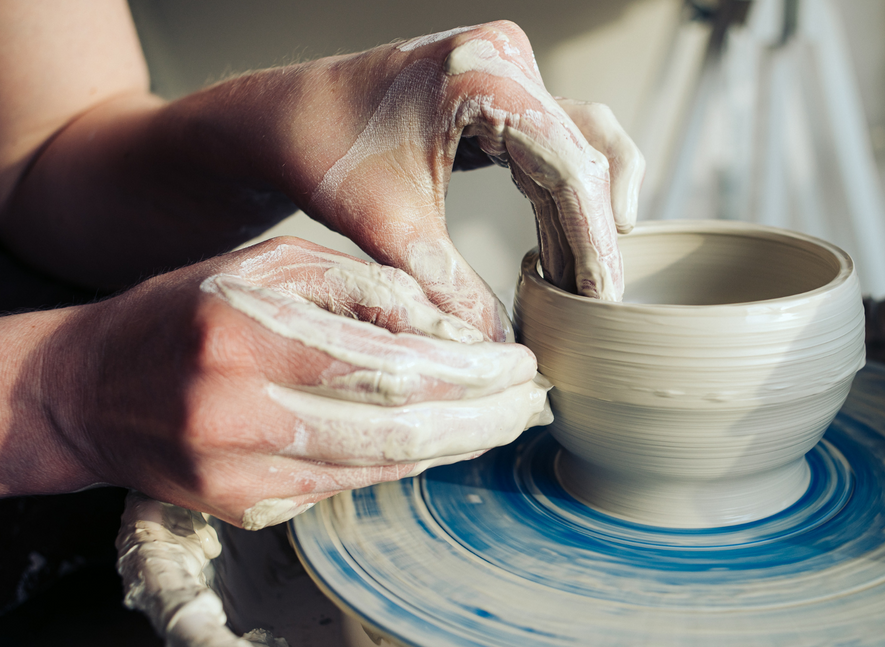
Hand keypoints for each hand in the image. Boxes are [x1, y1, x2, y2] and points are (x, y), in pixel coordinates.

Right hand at [34, 237, 550, 527]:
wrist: (88, 390)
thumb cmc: (184, 310)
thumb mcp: (270, 265)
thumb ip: (362, 290)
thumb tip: (453, 331)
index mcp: (246, 332)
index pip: (389, 367)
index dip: (468, 375)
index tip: (519, 367)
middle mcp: (239, 410)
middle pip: (396, 431)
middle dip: (480, 420)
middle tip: (532, 404)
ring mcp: (237, 473)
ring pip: (378, 468)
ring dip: (454, 447)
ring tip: (505, 423)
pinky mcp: (241, 508)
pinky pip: (346, 487)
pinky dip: (403, 464)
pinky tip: (442, 442)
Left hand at [184, 21, 643, 339]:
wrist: (284, 119)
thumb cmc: (321, 150)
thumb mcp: (387, 226)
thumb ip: (447, 286)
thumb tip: (499, 347)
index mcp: (484, 74)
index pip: (569, 164)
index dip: (591, 238)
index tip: (600, 299)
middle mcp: (507, 60)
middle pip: (589, 153)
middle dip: (597, 233)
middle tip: (599, 304)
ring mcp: (508, 75)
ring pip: (580, 152)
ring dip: (585, 221)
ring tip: (581, 290)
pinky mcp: (501, 98)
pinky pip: (553, 154)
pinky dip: (560, 207)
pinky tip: (557, 258)